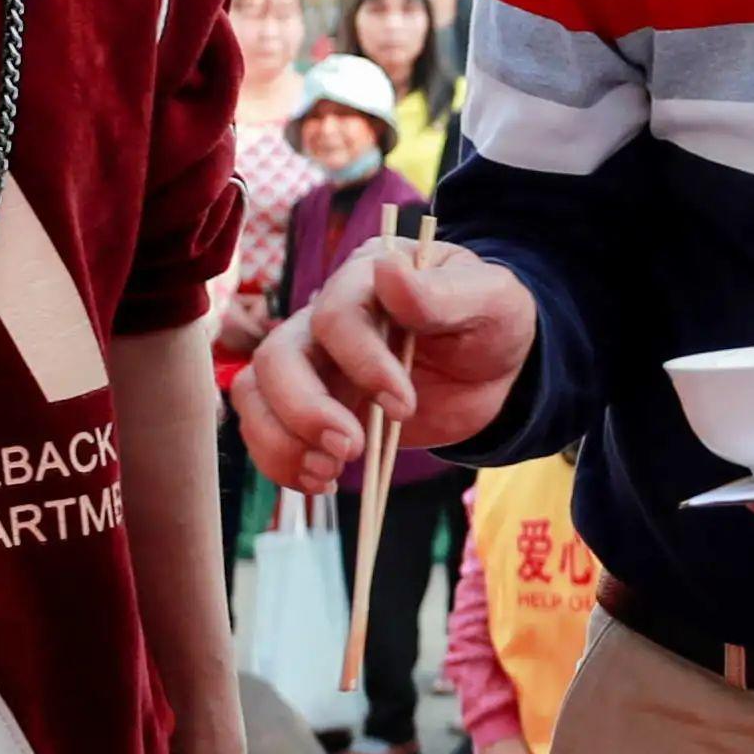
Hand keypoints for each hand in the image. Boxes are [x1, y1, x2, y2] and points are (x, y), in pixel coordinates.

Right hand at [235, 234, 532, 493]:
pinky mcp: (312, 405)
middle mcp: (327, 316)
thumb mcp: (491, 301)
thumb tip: (388, 271)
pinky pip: (266, 429)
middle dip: (305, 409)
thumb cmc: (493, 323)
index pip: (335, 314)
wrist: (496, 373)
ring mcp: (314, 362)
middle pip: (277, 356)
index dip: (361, 363)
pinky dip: (281, 462)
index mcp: (367, 278)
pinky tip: (322, 482)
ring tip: (329, 475)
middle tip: (351, 450)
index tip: (403, 405)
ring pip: (256, 392)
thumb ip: (442, 294)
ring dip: (282, 441)